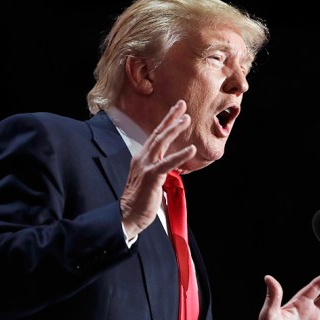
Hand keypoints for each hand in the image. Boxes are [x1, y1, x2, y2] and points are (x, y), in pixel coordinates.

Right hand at [120, 100, 196, 237]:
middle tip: (182, 105)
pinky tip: (191, 149)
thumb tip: (168, 163)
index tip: (177, 110)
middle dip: (170, 118)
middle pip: (158, 133)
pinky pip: (167, 163)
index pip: (155, 136)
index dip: (166, 122)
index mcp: (142, 158)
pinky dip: (180, 155)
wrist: (128, 214)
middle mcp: (142, 158)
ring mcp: (145, 166)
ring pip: (161, 143)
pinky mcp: (151, 177)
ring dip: (174, 129)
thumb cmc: (139, 200)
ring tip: (186, 119)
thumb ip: (157, 167)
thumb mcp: (148, 178)